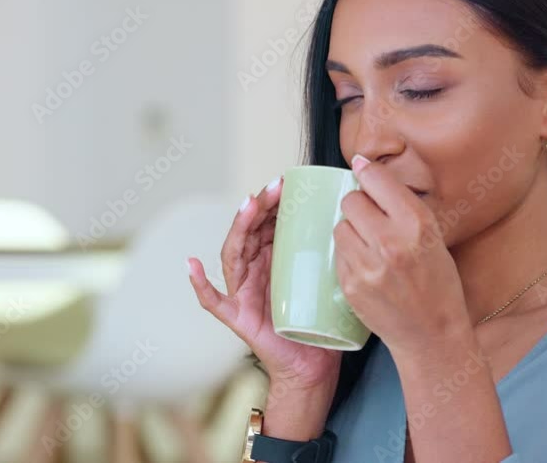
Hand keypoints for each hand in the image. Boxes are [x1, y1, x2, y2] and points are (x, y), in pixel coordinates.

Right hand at [187, 176, 341, 390]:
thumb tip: (354, 219)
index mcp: (273, 260)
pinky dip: (200, 284)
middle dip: (259, 207)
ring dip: (239, 228)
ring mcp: (243, 293)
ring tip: (248, 206)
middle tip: (274, 188)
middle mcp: (254, 272)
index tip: (287, 181)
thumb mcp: (328, 279)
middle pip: (249, 232)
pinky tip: (192, 265)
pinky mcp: (239, 317)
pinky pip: (213, 300)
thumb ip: (330, 253)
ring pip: (234, 254)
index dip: (273, 202)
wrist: (314, 365)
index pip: (268, 223)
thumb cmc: (321, 321)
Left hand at [334, 155, 472, 355]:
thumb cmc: (437, 283)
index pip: (376, 179)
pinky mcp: (351, 286)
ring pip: (340, 226)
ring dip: (351, 230)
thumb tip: (364, 169)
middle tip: (372, 219)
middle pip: (351, 201)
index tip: (362, 169)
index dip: (366, 172)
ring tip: (370, 245)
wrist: (433, 334)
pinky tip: (367, 266)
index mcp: (417, 224)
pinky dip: (349, 255)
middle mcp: (391, 242)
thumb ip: (402, 206)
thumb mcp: (433, 236)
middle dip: (358, 205)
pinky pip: (339, 254)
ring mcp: (368, 267)